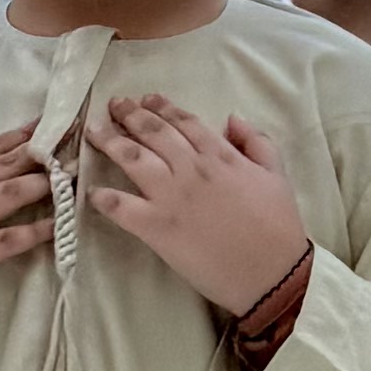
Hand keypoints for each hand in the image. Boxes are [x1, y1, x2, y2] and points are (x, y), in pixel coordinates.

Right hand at [0, 133, 61, 334]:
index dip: (15, 136)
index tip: (46, 123)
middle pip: (0, 166)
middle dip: (39, 152)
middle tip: (74, 141)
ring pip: (5, 196)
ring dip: (42, 184)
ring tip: (72, 175)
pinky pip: (2, 241)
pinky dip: (31, 233)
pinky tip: (57, 227)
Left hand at [81, 96, 309, 320]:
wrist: (272, 271)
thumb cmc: (278, 225)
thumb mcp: (277, 174)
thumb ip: (257, 141)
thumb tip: (232, 119)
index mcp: (220, 155)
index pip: (184, 121)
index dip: (162, 107)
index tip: (146, 99)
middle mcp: (191, 169)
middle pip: (153, 132)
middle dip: (129, 115)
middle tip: (114, 105)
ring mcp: (171, 197)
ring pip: (133, 159)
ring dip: (110, 142)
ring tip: (94, 132)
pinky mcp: (157, 227)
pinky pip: (122, 207)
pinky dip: (105, 198)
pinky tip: (92, 192)